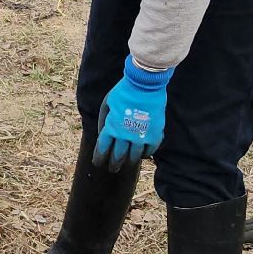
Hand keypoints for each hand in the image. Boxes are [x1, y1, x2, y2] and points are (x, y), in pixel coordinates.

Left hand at [93, 56, 174, 170]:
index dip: (99, 158)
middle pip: (118, 157)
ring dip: (129, 163)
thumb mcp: (106, 104)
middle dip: (114, 164)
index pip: (102, 149)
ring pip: (134, 157)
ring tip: (127, 165)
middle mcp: (125, 135)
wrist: (144, 84)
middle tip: (113, 169)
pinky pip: (150, 151)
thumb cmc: (123, 92)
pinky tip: (142, 155)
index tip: (98, 163)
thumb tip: (102, 135)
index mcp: (111, 127)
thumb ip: (103, 121)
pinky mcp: (154, 134)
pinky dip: (145, 155)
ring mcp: (140, 136)